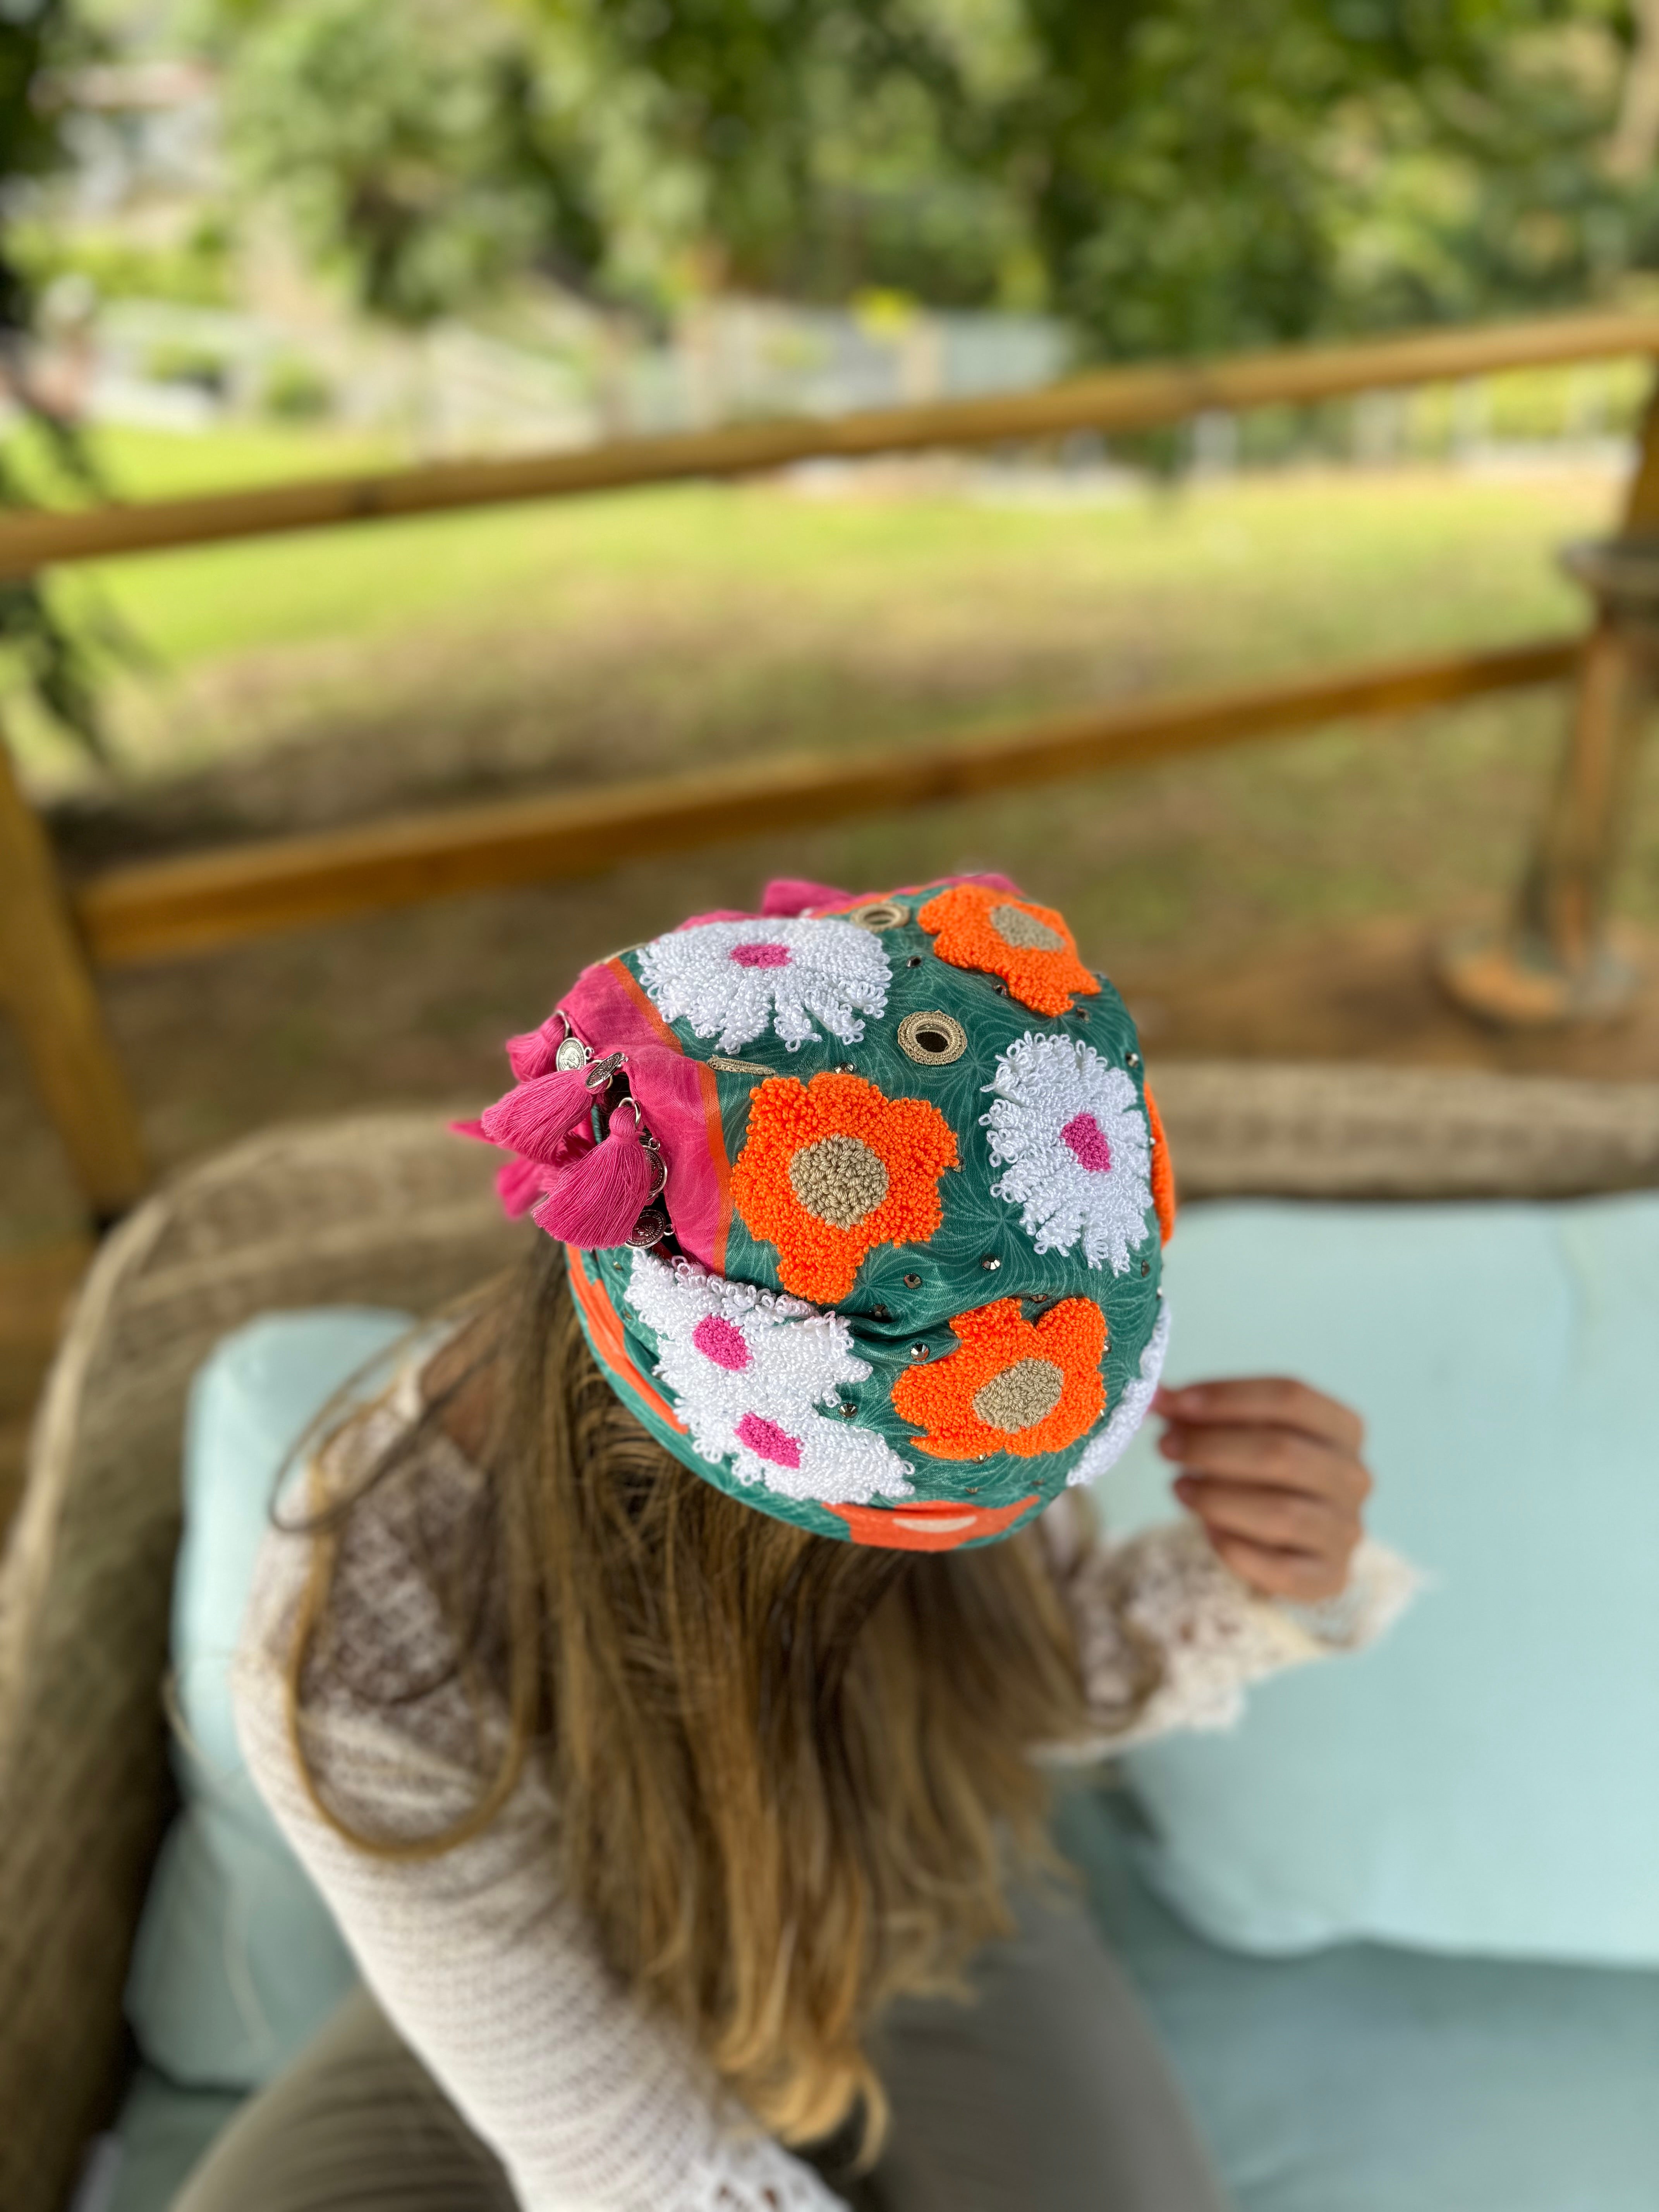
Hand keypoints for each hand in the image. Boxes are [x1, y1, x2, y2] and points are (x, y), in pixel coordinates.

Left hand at [1151, 1377, 1370, 1602]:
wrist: (1288, 1540)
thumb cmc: (1257, 1472)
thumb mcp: (1234, 1432)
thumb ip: (1195, 1412)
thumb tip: (1150, 1395)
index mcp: (1342, 1427)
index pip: (1290, 1397)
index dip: (1228, 1397)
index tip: (1175, 1402)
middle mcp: (1354, 1478)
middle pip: (1282, 1453)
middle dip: (1212, 1448)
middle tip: (1165, 1447)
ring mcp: (1346, 1531)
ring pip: (1280, 1513)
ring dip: (1217, 1498)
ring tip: (1178, 1487)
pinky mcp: (1329, 1578)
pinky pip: (1279, 1568)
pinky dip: (1236, 1547)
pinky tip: (1207, 1529)